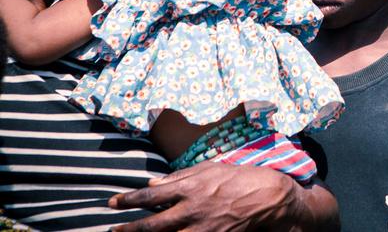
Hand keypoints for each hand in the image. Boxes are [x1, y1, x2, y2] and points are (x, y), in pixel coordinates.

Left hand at [108, 162, 338, 231]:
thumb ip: (180, 176)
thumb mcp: (210, 169)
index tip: (112, 203)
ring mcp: (202, 228)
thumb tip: (152, 184)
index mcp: (190, 187)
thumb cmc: (240, 177)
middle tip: (114, 231)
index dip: (128, 200)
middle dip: (129, 229)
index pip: (150, 195)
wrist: (269, 196)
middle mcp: (192, 209)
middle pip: (152, 225)